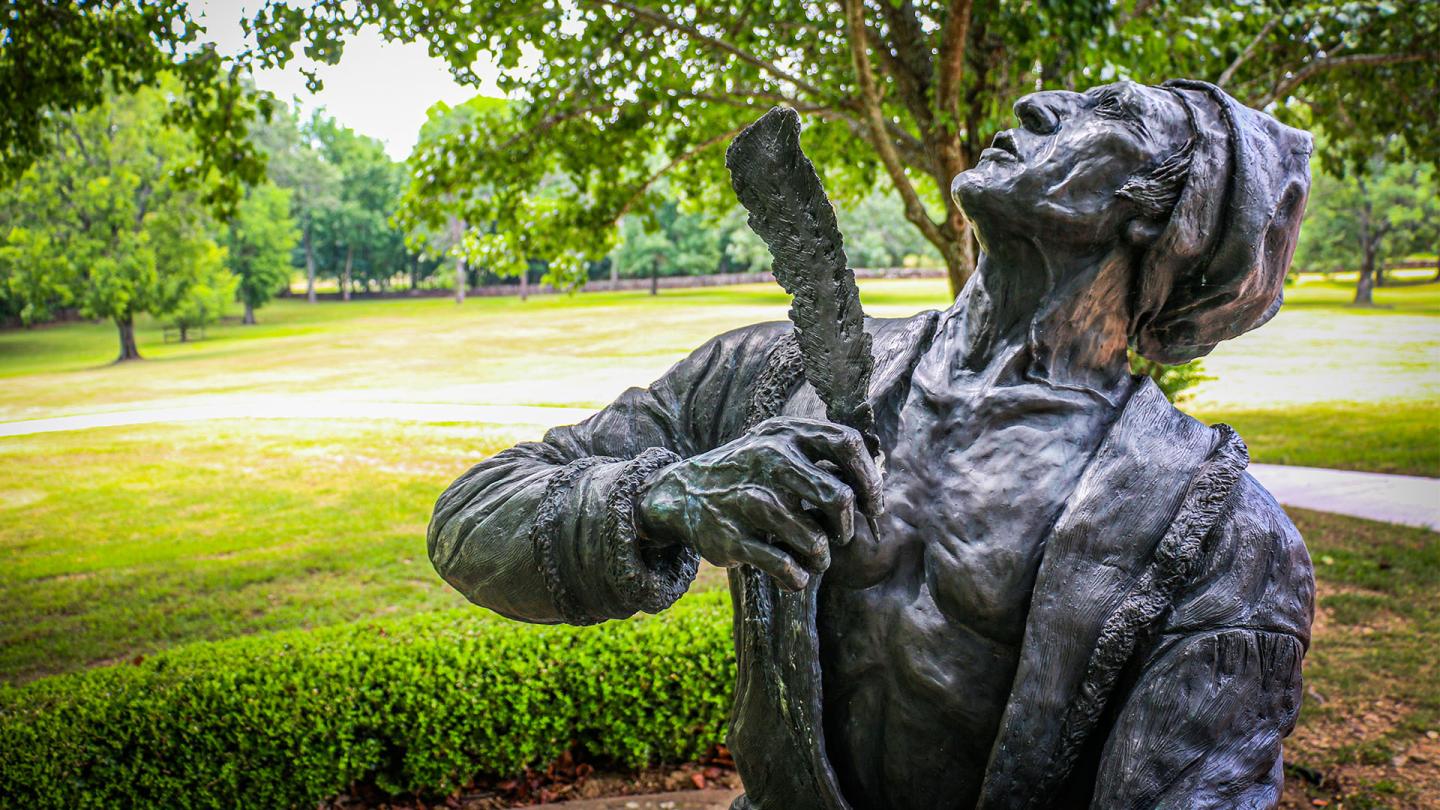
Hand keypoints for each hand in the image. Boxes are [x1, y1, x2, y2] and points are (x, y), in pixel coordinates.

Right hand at [635, 417, 883, 590]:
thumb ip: (821, 452)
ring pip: (816, 543)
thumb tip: (875, 483)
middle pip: (839, 499)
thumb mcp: (778, 443)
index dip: (870, 479)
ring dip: (821, 558)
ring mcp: (750, 501)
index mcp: (785, 434)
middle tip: (840, 536)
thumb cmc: (750, 471)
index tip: (872, 505)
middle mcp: (769, 462)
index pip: (846, 444)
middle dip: (847, 528)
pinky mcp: (734, 538)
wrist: (683, 492)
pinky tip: (793, 572)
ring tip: (813, 557)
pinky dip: (798, 578)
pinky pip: (788, 568)